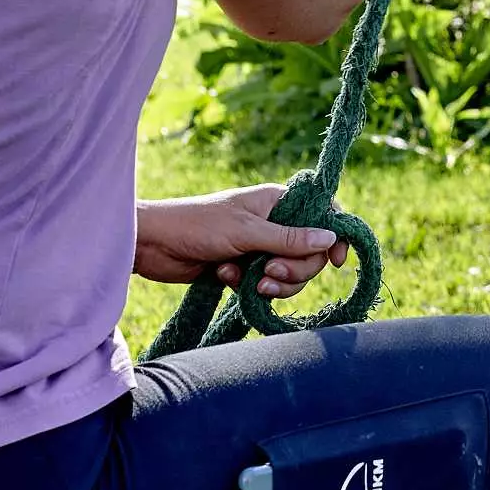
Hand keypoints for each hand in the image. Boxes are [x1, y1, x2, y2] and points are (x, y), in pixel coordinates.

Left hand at [134, 185, 349, 297]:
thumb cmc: (198, 225)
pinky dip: (251, 287)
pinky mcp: (246, 268)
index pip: (324, 215)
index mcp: (280, 202)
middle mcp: (276, 223)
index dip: (336, 237)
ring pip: (291, 273)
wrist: (153, 245)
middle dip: (294, 269)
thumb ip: (289, 239)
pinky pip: (267, 285)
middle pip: (311, 253)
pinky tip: (226, 277)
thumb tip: (331, 239)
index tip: (336, 262)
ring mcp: (261, 247)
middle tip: (268, 274)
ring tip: (247, 282)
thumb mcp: (247, 231)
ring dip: (273, 283)